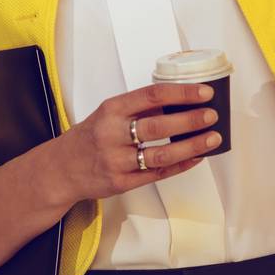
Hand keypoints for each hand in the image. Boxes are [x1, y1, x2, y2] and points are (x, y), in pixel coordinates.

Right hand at [51, 82, 221, 202]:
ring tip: (212, 139)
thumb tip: (179, 101)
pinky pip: (157, 174)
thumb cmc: (90, 137)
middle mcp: (112, 134)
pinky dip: (181, 165)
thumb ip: (138, 108)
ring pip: (161, 154)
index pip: (151, 95)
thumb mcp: (107, 114)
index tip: (203, 92)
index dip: (181, 93)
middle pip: (158, 126)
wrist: (62, 169)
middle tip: (212, 115)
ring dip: (191, 146)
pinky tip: (196, 157)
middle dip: (190, 120)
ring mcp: (117, 160)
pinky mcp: (122, 182)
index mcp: (111, 110)